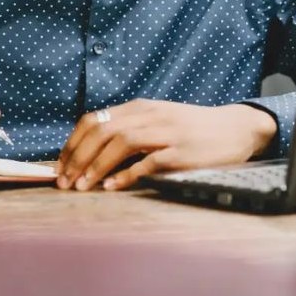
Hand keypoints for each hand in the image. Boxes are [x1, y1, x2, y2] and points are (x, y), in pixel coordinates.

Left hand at [56, 100, 277, 191]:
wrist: (235, 128)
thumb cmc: (192, 129)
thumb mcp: (157, 120)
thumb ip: (129, 129)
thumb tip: (90, 150)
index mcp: (139, 108)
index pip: (93, 121)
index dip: (72, 144)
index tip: (60, 167)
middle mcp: (150, 116)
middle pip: (101, 131)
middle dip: (77, 157)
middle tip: (64, 182)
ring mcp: (166, 132)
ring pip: (120, 143)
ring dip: (96, 166)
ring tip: (82, 187)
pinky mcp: (181, 152)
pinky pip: (148, 162)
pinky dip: (126, 175)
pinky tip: (112, 187)